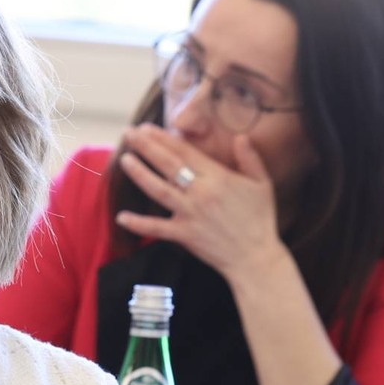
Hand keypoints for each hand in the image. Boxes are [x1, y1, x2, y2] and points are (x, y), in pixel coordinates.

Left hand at [114, 126, 287, 283]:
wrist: (255, 257)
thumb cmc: (260, 219)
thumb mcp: (262, 184)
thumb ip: (250, 158)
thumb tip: (241, 137)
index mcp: (218, 177)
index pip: (185, 152)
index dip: (164, 138)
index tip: (146, 128)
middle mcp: (200, 192)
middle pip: (167, 165)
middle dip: (145, 147)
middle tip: (128, 133)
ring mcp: (190, 213)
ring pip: (158, 190)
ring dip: (139, 174)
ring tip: (124, 160)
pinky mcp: (184, 234)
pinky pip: (157, 228)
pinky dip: (138, 223)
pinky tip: (120, 216)